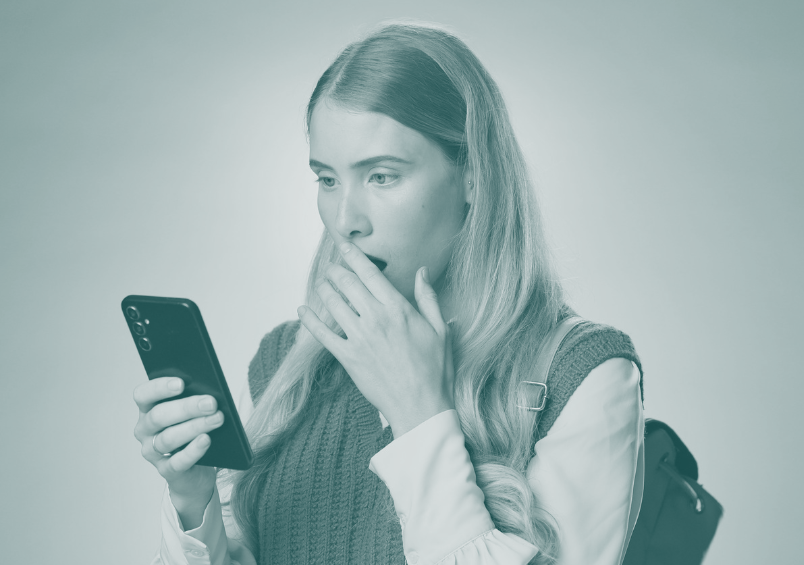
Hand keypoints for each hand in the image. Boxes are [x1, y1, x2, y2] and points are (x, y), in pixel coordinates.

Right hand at [132, 377, 223, 528]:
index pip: (143, 395)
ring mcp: (153, 452)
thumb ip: (195, 399)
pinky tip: (206, 440)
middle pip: (159, 416)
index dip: (159, 388)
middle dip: (187, 408)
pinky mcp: (166, 471)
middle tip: (211, 403)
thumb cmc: (195, 431)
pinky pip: (177, 462)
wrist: (198, 469)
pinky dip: (193, 450)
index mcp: (148, 409)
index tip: (181, 383)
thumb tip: (208, 391)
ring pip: (169, 438)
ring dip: (195, 427)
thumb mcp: (193, 412)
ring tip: (217, 419)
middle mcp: (145, 430)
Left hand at [298, 242, 454, 437]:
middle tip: (330, 266)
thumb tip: (422, 271)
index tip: (344, 246)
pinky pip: (323, 335)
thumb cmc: (435, 370)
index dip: (354, 256)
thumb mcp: (440, 329)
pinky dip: (311, 321)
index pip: (370, 273)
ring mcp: (360, 338)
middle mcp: (376, 319)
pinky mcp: (348, 358)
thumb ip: (428, 298)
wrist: (422, 406)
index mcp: (398, 309)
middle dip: (335, 271)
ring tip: (321, 283)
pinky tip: (303, 311)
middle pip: (347, 284)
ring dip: (324, 290)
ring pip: (334, 305)